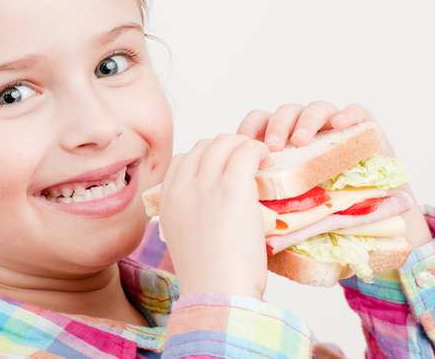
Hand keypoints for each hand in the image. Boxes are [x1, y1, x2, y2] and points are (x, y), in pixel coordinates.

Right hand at [159, 134, 271, 298]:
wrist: (216, 292)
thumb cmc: (209, 277)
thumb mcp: (184, 240)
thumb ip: (190, 216)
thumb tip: (211, 209)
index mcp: (167, 200)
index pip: (183, 159)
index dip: (207, 159)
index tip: (225, 169)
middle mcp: (182, 186)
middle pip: (204, 146)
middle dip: (227, 148)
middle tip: (247, 162)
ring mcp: (205, 183)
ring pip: (224, 142)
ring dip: (244, 145)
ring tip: (259, 159)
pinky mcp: (232, 186)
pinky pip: (245, 151)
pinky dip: (257, 150)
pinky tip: (266, 160)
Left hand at [235, 101, 432, 247]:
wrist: (377, 228)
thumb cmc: (328, 220)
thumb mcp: (293, 218)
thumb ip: (273, 216)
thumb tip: (253, 228)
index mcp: (283, 147)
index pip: (260, 123)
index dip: (250, 128)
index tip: (243, 142)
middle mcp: (307, 134)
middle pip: (285, 114)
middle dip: (277, 126)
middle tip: (273, 147)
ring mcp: (335, 130)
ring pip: (316, 110)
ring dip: (306, 121)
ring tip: (301, 140)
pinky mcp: (365, 130)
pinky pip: (357, 112)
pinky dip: (347, 114)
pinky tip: (339, 124)